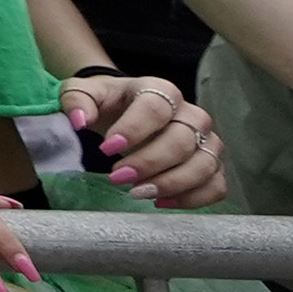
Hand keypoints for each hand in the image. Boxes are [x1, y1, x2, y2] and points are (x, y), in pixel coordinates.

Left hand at [63, 73, 225, 206]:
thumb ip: (76, 100)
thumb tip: (79, 121)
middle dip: (149, 163)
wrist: (126, 112)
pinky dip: (193, 199)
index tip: (106, 149)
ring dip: (171, 183)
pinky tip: (161, 202)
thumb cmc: (107, 103)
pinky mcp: (212, 165)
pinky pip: (216, 185)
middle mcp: (190, 114)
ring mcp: (206, 140)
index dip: (133, 129)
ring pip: (203, 164)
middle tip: (117, 177)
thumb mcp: (83, 93)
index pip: (155, 107)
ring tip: (137, 192)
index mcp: (159, 90)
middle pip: (181, 140)